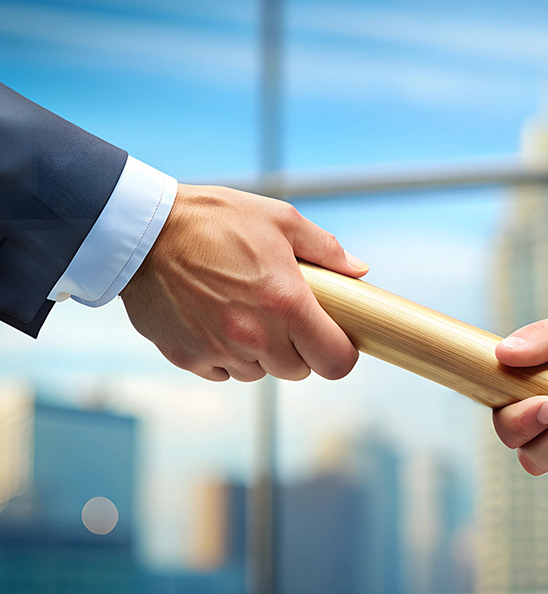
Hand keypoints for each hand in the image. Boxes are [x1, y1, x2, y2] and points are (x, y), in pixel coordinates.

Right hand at [120, 184, 367, 381]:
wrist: (142, 231)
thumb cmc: (215, 219)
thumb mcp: (280, 220)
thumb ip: (326, 249)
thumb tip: (358, 271)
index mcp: (286, 304)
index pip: (335, 361)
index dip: (340, 353)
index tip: (334, 338)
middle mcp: (255, 336)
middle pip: (298, 371)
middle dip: (299, 350)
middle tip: (285, 316)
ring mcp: (219, 351)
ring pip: (259, 373)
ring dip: (260, 353)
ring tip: (245, 311)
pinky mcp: (187, 358)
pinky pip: (222, 372)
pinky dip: (226, 355)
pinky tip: (216, 320)